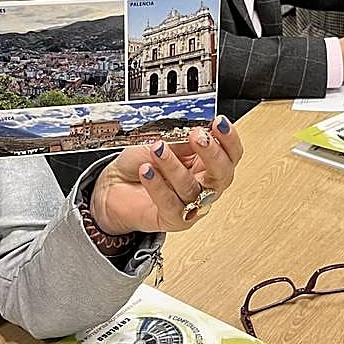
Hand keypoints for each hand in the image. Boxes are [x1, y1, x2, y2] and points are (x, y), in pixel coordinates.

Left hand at [90, 116, 243, 234]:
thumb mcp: (161, 142)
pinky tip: (147, 171)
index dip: (229, 139)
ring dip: (174, 166)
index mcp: (206, 164)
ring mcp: (190, 205)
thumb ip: (180, 141)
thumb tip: (197, 132)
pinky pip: (170, 203)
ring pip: (191, 188)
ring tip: (157, 149)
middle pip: (222, 175)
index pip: (230, 154)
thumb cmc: (140, 163)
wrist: (114, 186)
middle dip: (212, 154)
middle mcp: (204, 186)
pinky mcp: (173, 220)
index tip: (219, 122)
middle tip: (197, 136)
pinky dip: (158, 185)